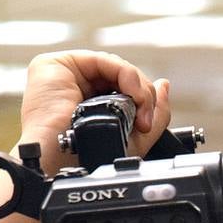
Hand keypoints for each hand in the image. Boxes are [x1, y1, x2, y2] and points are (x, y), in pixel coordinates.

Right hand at [18, 50, 171, 174]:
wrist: (62, 163)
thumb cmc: (86, 160)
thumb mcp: (132, 138)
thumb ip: (154, 113)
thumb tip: (165, 84)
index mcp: (87, 103)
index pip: (121, 89)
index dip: (142, 100)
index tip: (149, 122)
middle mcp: (75, 87)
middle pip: (120, 76)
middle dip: (143, 95)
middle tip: (145, 119)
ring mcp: (65, 75)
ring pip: (115, 67)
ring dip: (137, 86)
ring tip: (140, 111)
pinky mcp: (57, 64)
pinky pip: (103, 60)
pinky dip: (125, 74)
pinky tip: (131, 93)